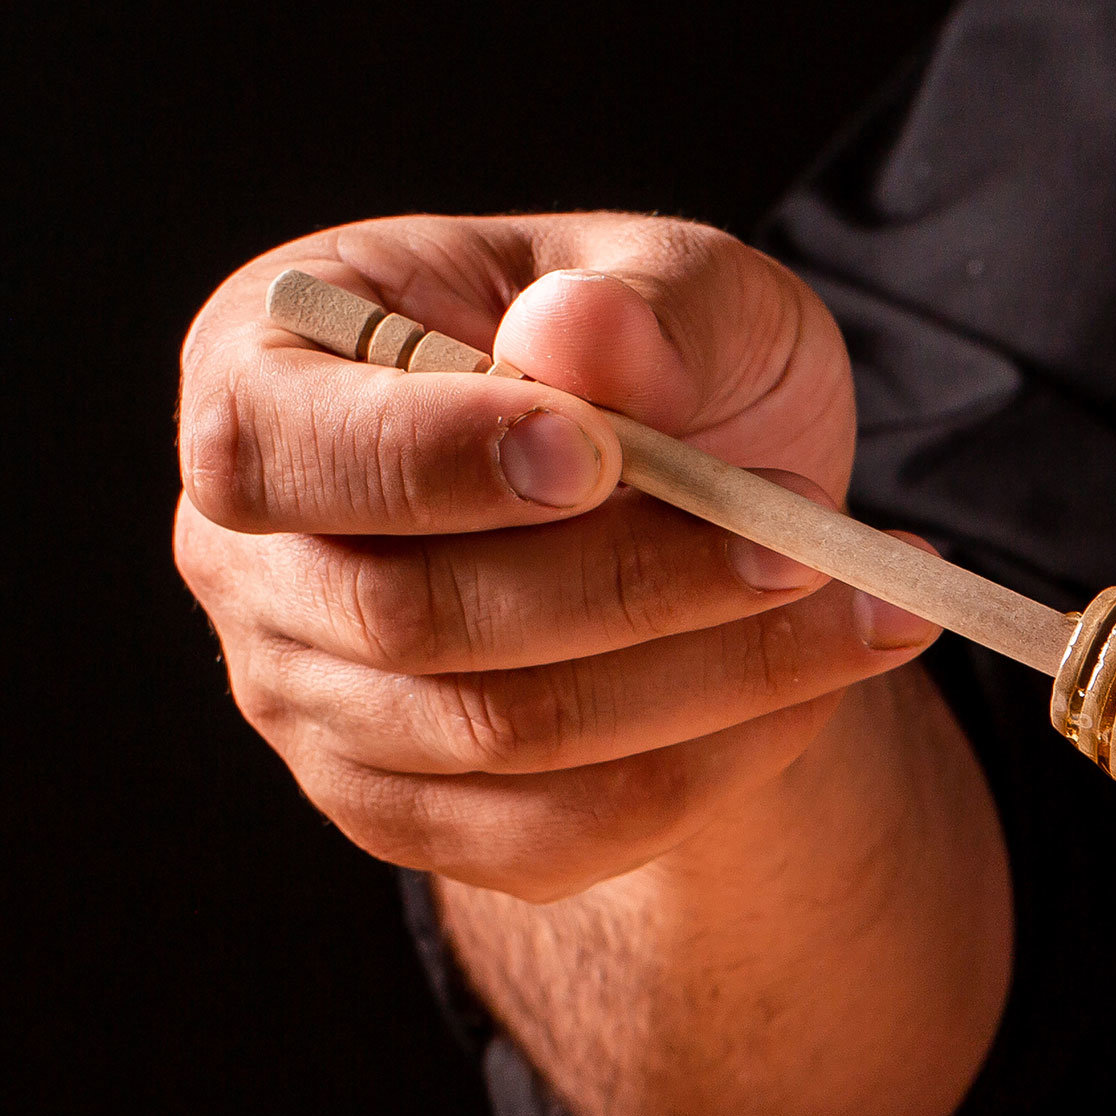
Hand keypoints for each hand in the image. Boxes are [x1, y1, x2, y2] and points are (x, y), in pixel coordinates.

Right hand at [173, 212, 940, 901]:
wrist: (704, 508)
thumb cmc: (660, 362)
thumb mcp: (689, 283)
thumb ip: (646, 305)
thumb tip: (583, 341)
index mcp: (263, 368)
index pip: (270, 448)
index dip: (426, 463)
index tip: (596, 457)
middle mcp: (247, 557)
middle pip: (406, 616)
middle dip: (632, 584)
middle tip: (808, 541)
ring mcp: (312, 704)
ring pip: (499, 736)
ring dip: (708, 681)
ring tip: (868, 609)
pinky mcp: (410, 816)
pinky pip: (557, 831)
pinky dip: (710, 765)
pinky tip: (816, 687)